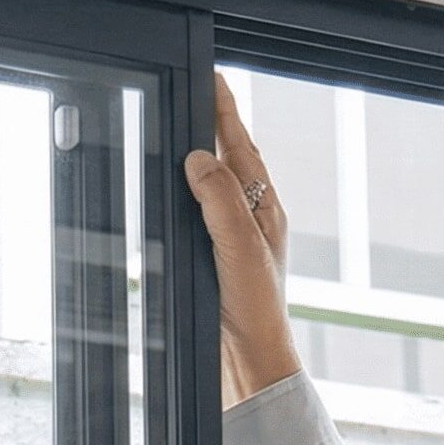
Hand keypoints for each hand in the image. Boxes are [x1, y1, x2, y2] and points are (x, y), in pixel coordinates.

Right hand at [183, 73, 301, 406]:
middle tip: (201, 92)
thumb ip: (219, 200)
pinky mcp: (217, 263)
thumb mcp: (239, 248)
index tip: (213, 77)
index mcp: (264, 210)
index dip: (225, 111)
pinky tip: (179, 199)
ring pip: (217, 187)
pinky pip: (201, 216)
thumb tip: (198, 156)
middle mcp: (252, 221)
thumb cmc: (255, 312)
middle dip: (217, 126)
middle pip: (232, 160)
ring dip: (205, 159)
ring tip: (192, 130)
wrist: (250, 367)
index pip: (240, 146)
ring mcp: (234, 242)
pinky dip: (190, 197)